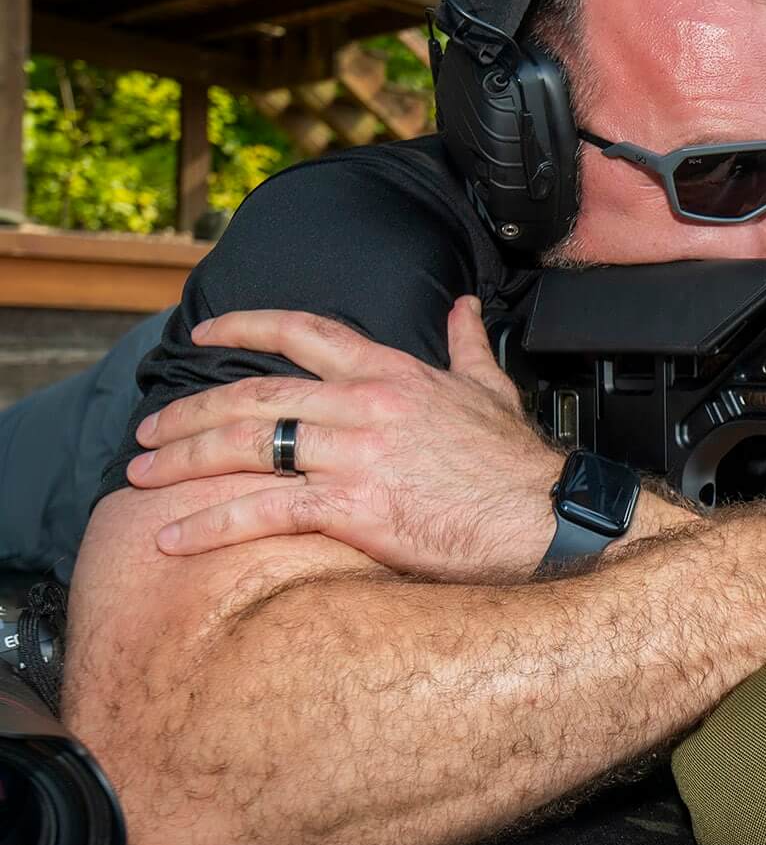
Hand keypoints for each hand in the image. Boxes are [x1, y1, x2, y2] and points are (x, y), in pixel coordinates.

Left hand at [127, 298, 566, 580]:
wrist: (545, 515)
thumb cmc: (518, 461)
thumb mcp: (490, 388)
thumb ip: (466, 344)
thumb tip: (462, 307)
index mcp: (391, 371)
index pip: (303, 331)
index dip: (244, 326)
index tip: (202, 333)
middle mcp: (363, 404)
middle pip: (252, 395)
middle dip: (187, 413)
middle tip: (147, 433)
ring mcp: (355, 454)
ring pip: (245, 446)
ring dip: (182, 461)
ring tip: (142, 477)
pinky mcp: (353, 508)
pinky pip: (263, 510)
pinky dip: (209, 524)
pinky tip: (172, 537)